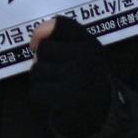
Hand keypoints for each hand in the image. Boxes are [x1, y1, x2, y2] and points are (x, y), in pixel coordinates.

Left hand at [28, 16, 116, 136]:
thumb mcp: (82, 52)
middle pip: (42, 49)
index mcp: (90, 43)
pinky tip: (55, 98)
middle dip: (42, 62)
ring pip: (36, 70)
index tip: (36, 44)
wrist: (102, 114)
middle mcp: (87, 57)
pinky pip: (36, 91)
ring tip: (58, 86)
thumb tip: (35, 42)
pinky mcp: (69, 98)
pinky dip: (41, 97)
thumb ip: (60, 37)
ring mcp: (79, 78)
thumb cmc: (85, 78)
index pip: (60, 24)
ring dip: (41, 80)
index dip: (42, 31)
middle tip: (57, 73)